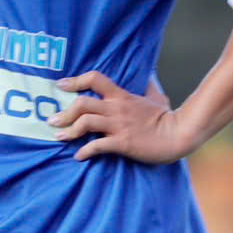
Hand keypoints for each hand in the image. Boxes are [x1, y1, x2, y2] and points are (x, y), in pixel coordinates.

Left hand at [53, 73, 192, 162]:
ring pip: (85, 123)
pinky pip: (97, 146)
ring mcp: (119, 126)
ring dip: (69, 131)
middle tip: (52, 120)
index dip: (75, 81)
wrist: (179, 135)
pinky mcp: (122, 143)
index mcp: (122, 96)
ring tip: (60, 137)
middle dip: (64, 112)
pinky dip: (84, 152)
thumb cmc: (167, 118)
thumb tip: (148, 75)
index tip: (61, 85)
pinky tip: (79, 156)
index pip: (95, 79)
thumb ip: (148, 86)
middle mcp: (117, 109)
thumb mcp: (157, 97)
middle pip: (82, 103)